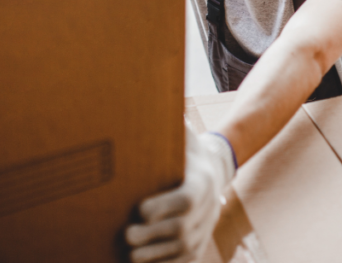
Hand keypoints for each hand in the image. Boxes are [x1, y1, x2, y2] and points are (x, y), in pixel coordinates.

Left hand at [126, 126, 235, 262]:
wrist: (215, 171)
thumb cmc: (187, 149)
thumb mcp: (182, 133)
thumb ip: (171, 122)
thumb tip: (149, 94)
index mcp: (201, 182)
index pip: (185, 199)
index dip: (163, 207)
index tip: (139, 209)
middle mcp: (206, 210)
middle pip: (179, 229)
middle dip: (151, 235)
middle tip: (126, 234)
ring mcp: (202, 232)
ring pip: (178, 250)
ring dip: (152, 254)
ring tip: (128, 252)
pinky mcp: (196, 249)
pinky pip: (179, 262)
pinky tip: (138, 261)